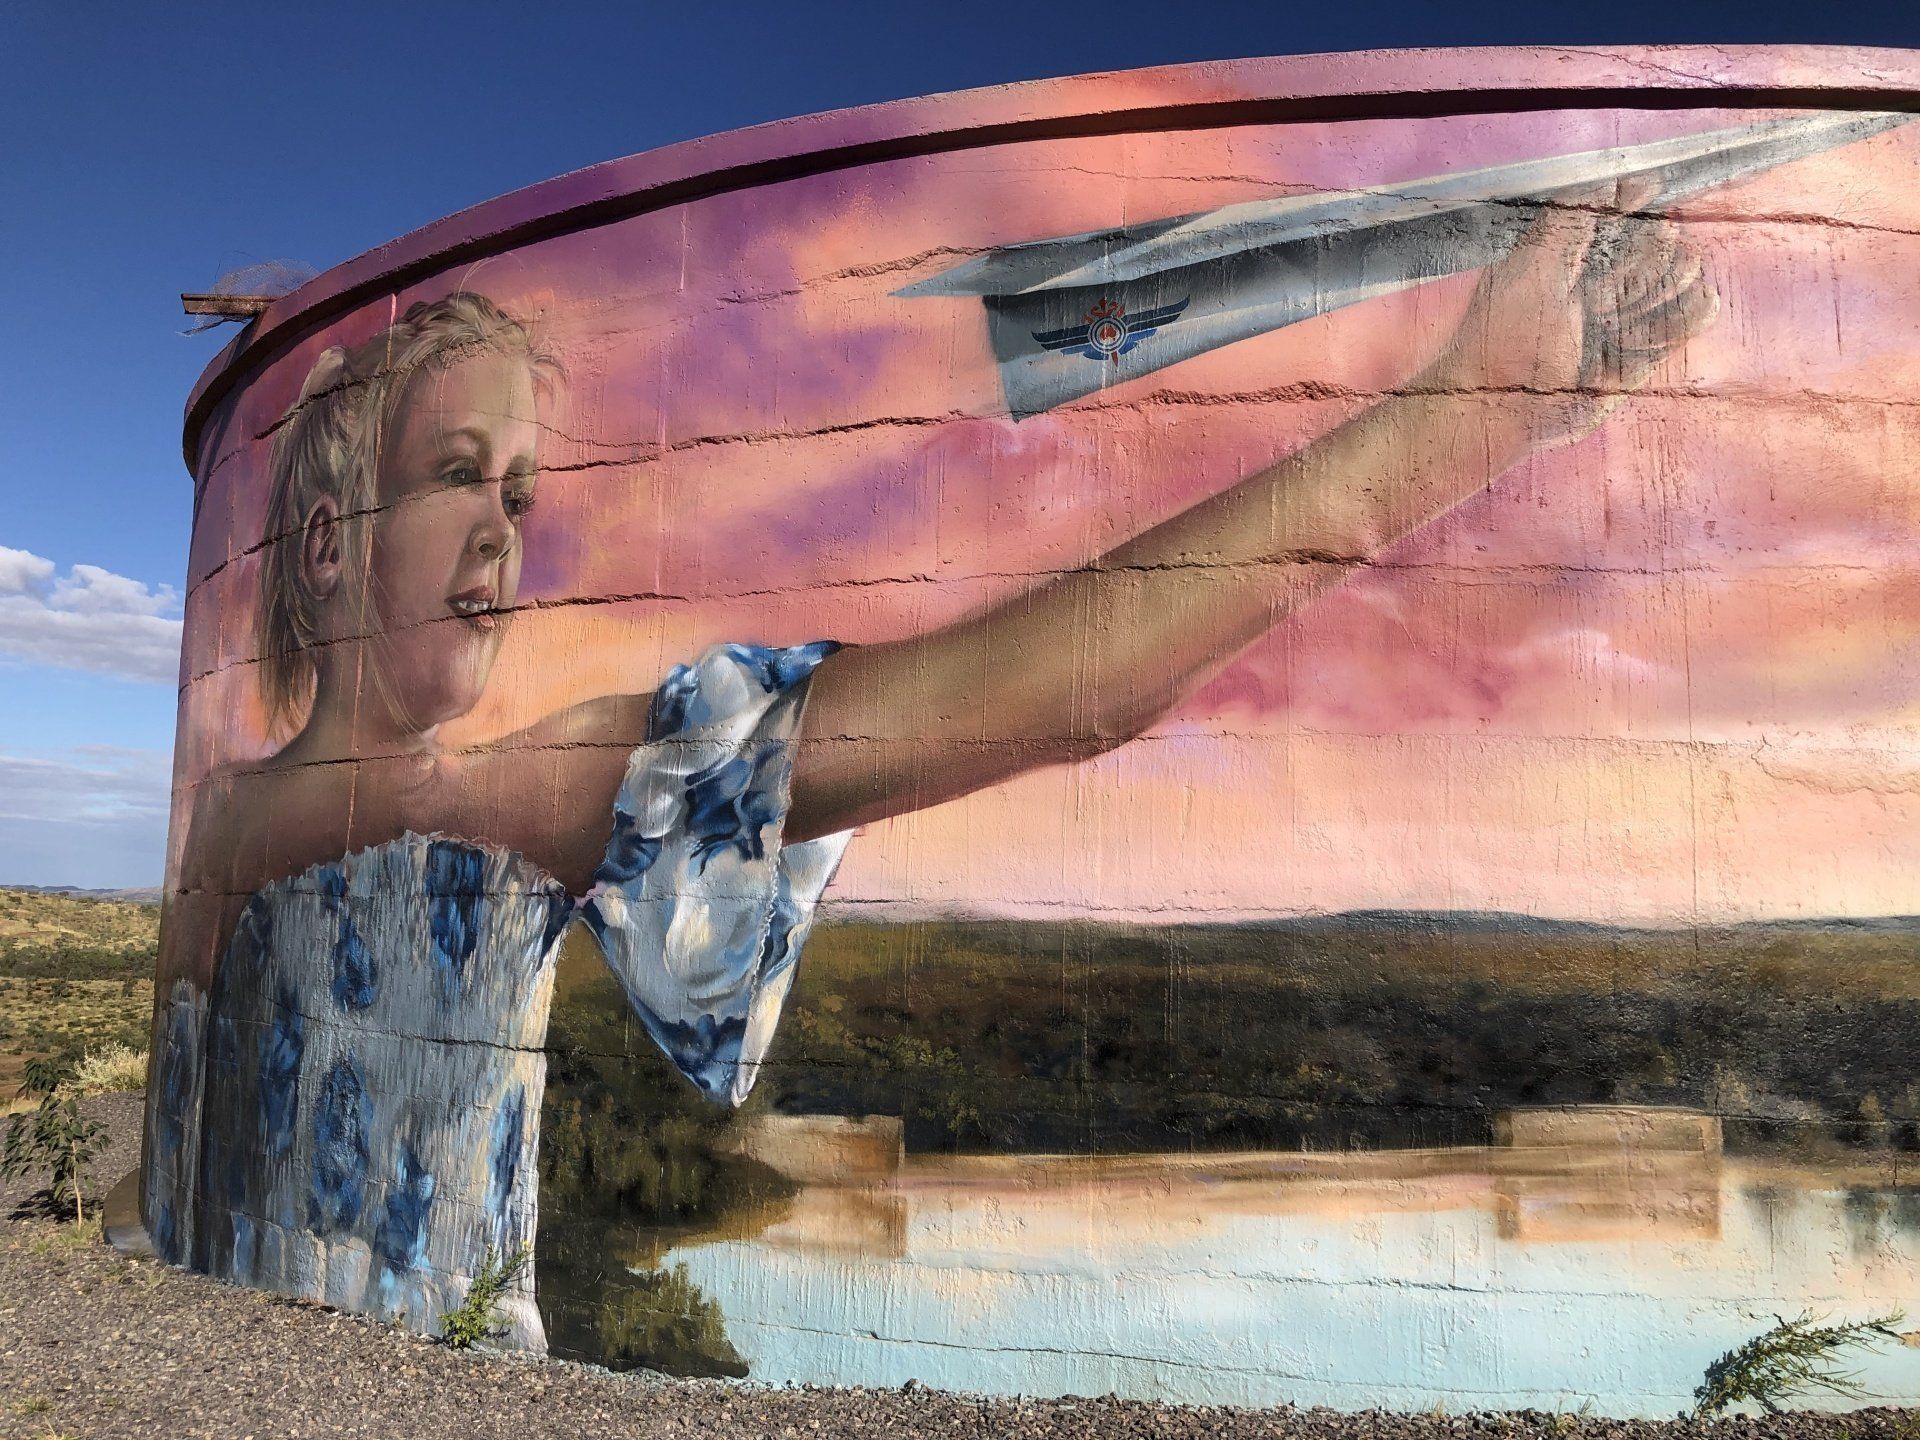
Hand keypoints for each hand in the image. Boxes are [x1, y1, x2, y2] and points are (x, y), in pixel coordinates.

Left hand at [1421, 176, 1719, 447]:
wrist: (1498, 407)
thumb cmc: (1504, 334)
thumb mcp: (1532, 265)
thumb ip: (1570, 220)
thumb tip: (1614, 181)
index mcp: (1562, 266)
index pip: (1610, 226)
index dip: (1631, 208)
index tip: (1648, 193)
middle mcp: (1588, 296)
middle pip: (1642, 257)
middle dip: (1657, 245)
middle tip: (1663, 240)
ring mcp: (1612, 330)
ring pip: (1662, 293)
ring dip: (1676, 279)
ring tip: (1681, 270)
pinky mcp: (1629, 365)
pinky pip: (1670, 335)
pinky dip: (1690, 316)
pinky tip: (1704, 300)